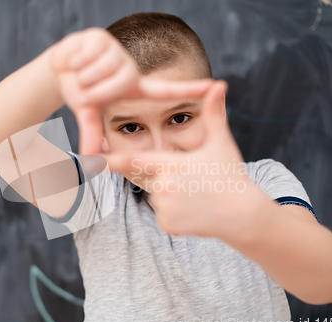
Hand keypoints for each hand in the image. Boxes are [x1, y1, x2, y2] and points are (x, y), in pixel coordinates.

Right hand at [50, 27, 213, 154]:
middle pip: (116, 84)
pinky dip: (77, 61)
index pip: (166, 90)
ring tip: (81, 73)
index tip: (217, 86)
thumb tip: (89, 161)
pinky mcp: (102, 37)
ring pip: (102, 70)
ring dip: (83, 76)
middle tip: (85, 88)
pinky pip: (90, 56)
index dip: (190, 89)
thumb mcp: (88, 113)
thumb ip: (92, 134)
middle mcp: (130, 69)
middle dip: (93, 91)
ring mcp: (117, 52)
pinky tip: (77, 59)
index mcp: (133, 87)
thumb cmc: (80, 91)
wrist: (60, 67)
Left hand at [103, 81, 266, 239]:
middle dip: (159, 174)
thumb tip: (220, 84)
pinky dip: (173, 210)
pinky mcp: (167, 225)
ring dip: (168, 192)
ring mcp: (164, 208)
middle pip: (146, 176)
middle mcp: (162, 187)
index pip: (131, 161)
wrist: (243, 215)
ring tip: (196, 194)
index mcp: (170, 164)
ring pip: (154, 195)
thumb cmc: (231, 176)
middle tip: (187, 179)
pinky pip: (162, 213)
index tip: (87, 159)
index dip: (107, 160)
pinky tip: (194, 209)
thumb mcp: (221, 144)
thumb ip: (214, 114)